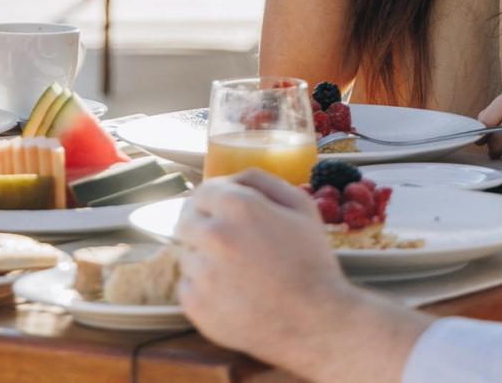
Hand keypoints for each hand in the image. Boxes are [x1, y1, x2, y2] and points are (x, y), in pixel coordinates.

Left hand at [176, 172, 358, 369]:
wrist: (316, 322)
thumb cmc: (312, 261)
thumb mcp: (300, 206)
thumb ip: (261, 181)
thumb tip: (231, 180)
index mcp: (237, 206)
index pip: (202, 192)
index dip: (214, 201)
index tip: (223, 213)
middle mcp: (213, 235)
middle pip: (185, 221)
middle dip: (203, 226)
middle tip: (228, 243)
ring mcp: (201, 272)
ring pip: (185, 254)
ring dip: (203, 257)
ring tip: (236, 272)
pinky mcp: (195, 305)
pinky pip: (185, 286)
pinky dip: (202, 288)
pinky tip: (231, 293)